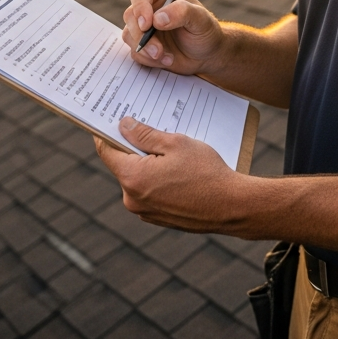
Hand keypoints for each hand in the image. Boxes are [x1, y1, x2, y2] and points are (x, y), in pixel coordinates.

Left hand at [95, 118, 242, 232]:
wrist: (232, 207)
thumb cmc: (206, 172)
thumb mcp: (175, 143)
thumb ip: (144, 134)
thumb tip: (123, 125)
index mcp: (132, 177)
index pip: (106, 150)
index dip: (106, 132)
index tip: (110, 120)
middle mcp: (132, 199)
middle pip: (123, 165)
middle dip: (135, 148)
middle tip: (154, 131)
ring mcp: (145, 212)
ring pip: (138, 179)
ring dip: (149, 165)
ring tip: (174, 154)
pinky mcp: (158, 218)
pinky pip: (150, 193)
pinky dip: (159, 181)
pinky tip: (180, 173)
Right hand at [122, 0, 224, 74]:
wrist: (207, 55)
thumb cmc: (205, 31)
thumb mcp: (201, 19)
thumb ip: (182, 13)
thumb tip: (157, 19)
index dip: (140, 6)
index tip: (148, 24)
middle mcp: (150, 8)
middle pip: (130, 15)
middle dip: (141, 35)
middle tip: (158, 49)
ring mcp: (145, 28)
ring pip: (129, 35)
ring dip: (146, 50)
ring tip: (168, 57)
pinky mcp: (143, 45)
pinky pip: (136, 52)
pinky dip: (150, 60)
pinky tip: (167, 59)